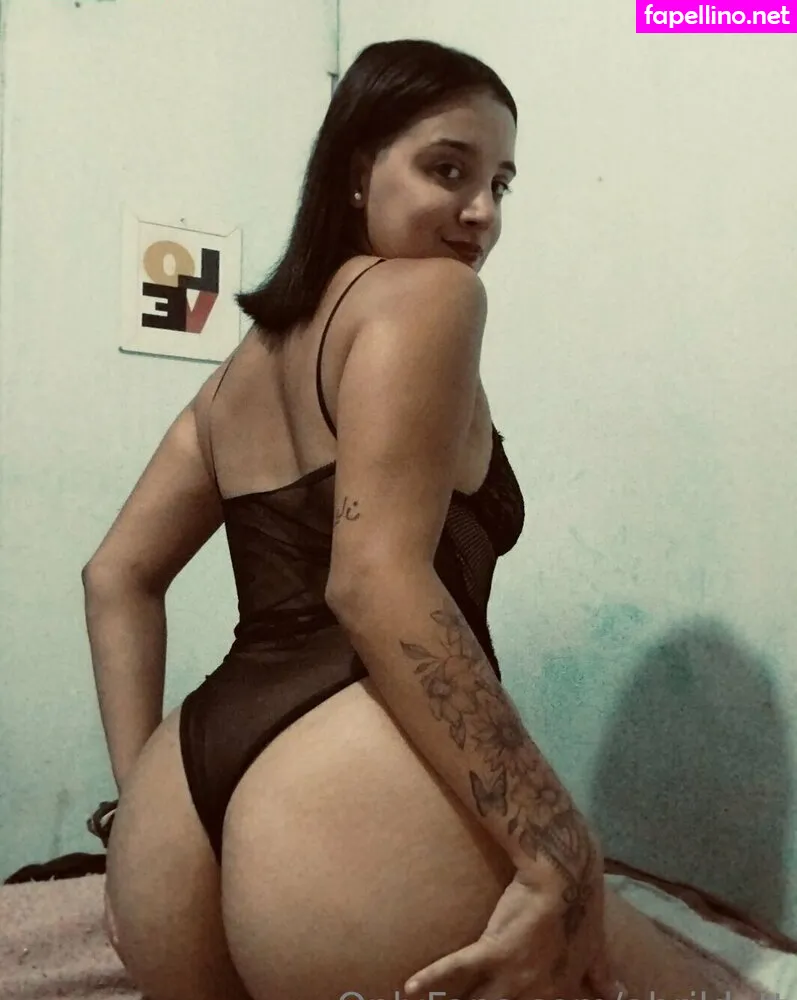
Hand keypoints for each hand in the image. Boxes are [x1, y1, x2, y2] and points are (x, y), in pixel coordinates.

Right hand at [404, 842, 624, 999]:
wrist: (565, 875)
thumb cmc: (582, 905)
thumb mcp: (596, 946)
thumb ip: (601, 974)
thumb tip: (617, 992)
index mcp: (560, 992)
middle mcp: (536, 992)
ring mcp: (513, 975)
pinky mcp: (492, 950)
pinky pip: (457, 970)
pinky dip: (432, 979)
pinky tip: (409, 989)